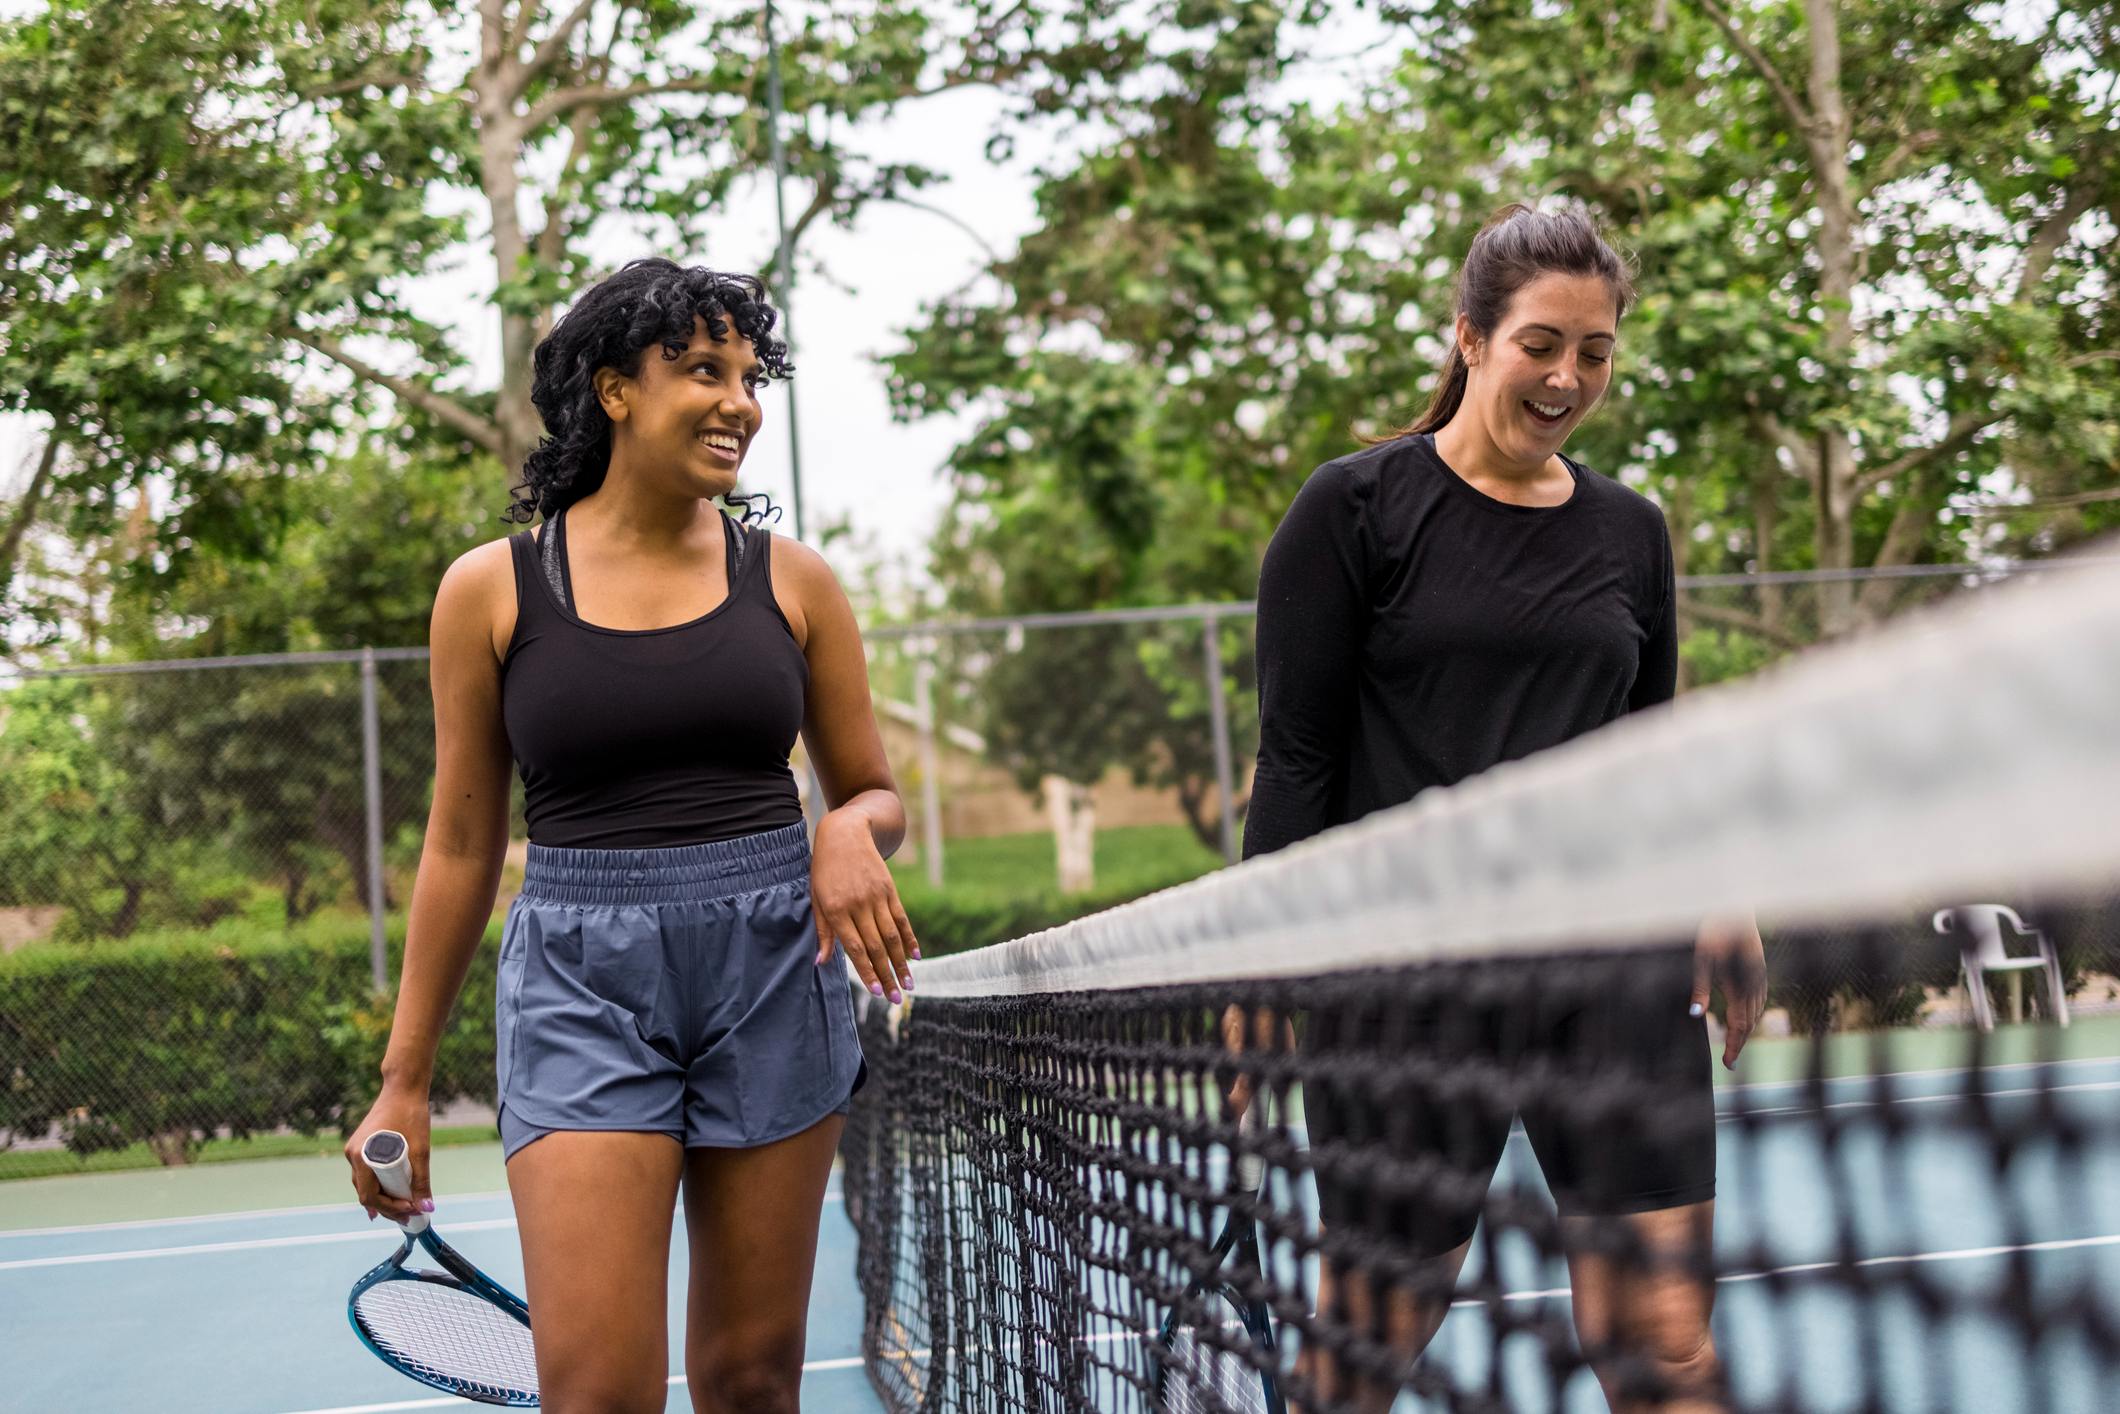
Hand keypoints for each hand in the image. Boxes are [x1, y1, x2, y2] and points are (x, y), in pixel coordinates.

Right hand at [345, 1083, 432, 1225]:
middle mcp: (353, 1155)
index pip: (370, 1196)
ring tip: (405, 1207)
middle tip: (411, 1215)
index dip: (390, 1209)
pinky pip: (365, 1173)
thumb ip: (421, 1180)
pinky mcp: (360, 1146)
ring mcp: (354, 1151)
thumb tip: (427, 1207)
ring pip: (365, 1184)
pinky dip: (378, 1185)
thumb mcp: (420, 1150)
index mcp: (362, 1156)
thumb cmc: (412, 1114)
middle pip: (366, 1193)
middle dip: (388, 1207)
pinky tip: (388, 1196)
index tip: (412, 1211)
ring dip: (383, 1198)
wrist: (403, 1088)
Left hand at [812, 809, 918, 1002]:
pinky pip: (901, 918)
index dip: (867, 972)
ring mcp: (877, 897)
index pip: (856, 948)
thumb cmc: (824, 870)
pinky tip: (916, 956)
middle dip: (887, 976)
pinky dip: (909, 938)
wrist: (846, 833)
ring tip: (910, 984)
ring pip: (892, 936)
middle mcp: (859, 905)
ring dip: (901, 963)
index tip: (876, 992)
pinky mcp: (889, 890)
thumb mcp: (816, 898)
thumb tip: (821, 963)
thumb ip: (823, 931)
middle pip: (876, 947)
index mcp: (837, 910)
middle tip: (896, 999)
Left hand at [1692, 914, 1767, 1069]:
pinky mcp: (1760, 970)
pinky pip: (1760, 1001)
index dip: (1734, 1047)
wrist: (1737, 909)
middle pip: (1749, 1024)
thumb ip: (1700, 988)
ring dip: (1746, 1031)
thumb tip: (1694, 1015)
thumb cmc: (1715, 932)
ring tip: (1736, 1045)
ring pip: (1757, 1013)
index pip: (1740, 1027)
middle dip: (1740, 1044)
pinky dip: (1753, 1016)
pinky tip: (1747, 1017)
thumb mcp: (1702, 959)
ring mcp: (1760, 978)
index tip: (1728, 1065)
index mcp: (1741, 988)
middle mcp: (1755, 987)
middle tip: (1730, 1063)